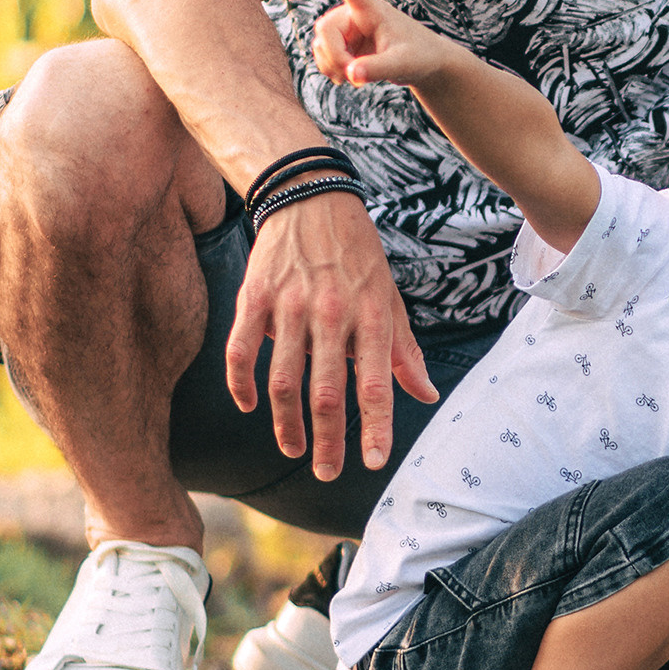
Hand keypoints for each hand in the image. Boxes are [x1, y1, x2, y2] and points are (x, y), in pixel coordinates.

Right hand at [223, 181, 435, 477]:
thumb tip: (427, 394)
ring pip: (283, 380)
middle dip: (327, 440)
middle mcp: (332, 313)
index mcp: (371, 315)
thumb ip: (404, 351)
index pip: (376, 383)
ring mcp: (290, 305)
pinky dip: (242, 383)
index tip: (373, 461)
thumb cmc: (357, 256)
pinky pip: (242, 350)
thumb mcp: (390, 298)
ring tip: (292, 448)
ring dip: (286, 422)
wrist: (310, 197)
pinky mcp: (254, 296)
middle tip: (327, 472)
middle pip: (326, 392)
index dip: (376, 426)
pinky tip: (249, 406)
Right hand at [310, 0, 457, 92]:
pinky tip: (348, 77)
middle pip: (324, 30)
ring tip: (355, 77)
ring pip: (320, 45)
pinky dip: (331, 70)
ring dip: (332, 66)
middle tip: (353, 75)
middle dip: (335, 57)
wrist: (422, 64)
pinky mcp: (343, 44)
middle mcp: (354, 14)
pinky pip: (323, 56)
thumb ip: (377, 68)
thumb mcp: (402, 64)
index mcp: (371, 9)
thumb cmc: (419, 56)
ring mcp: (346, 29)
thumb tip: (351, 74)